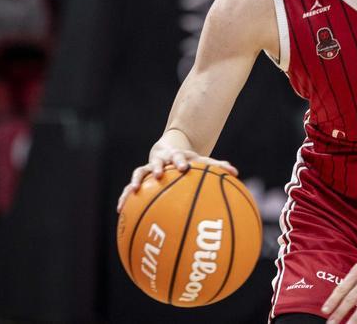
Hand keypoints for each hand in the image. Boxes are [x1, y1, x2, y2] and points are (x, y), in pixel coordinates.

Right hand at [116, 142, 236, 212]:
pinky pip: (130, 187)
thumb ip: (217, 167)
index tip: (184, 167)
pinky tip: (120, 209)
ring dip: (136, 181)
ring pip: (139, 173)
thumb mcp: (201, 162)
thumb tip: (236, 172)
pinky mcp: (139, 178)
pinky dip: (125, 197)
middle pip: (157, 162)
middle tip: (159, 175)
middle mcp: (161, 161)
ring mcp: (148, 169)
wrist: (166, 148)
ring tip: (132, 191)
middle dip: (157, 168)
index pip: (179, 157)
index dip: (180, 161)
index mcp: (177, 157)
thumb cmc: (188, 160)